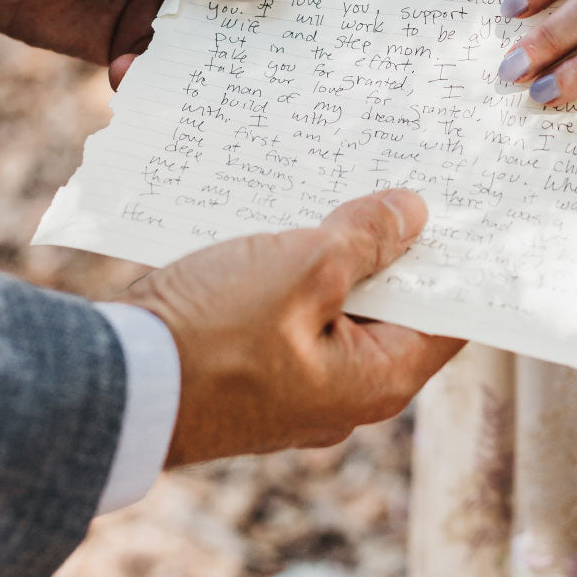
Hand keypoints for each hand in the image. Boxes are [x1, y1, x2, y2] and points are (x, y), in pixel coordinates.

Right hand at [124, 189, 462, 461]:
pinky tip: (283, 225)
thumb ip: (364, 238)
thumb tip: (413, 213)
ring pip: (337, 307)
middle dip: (392, 247)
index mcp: (377, 380)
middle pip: (393, 308)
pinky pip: (292, 315)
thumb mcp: (300, 269)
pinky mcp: (253, 374)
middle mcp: (345, 394)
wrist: (112, 390)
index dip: (457, 262)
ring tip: (339, 192)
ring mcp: (296, 387)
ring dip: (336, 254)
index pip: (448, 318)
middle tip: (399, 182)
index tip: (464, 210)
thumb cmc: (212, 338)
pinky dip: (294, 273)